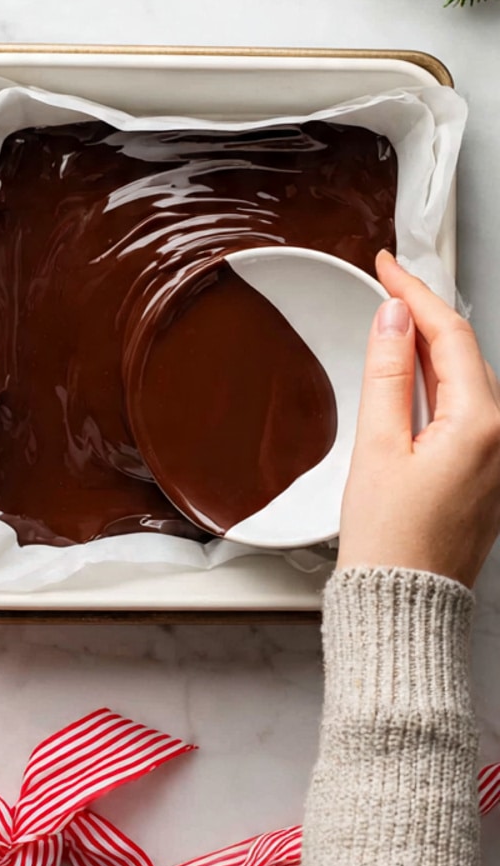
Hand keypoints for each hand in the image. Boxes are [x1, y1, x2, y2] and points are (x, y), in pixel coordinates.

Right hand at [338, 251, 499, 587]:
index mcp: (482, 424)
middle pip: (466, 353)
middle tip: (388, 283)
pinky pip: (471, 409)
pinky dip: (440, 382)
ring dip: (433, 347)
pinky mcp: (488, 473)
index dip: (415, 292)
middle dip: (426, 314)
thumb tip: (394, 321)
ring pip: (470, 379)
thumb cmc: (390, 540)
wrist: (405, 600)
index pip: (449, 335)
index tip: (388, 266)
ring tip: (396, 320)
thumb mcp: (378, 446)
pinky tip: (415, 373)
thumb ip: (389, 374)